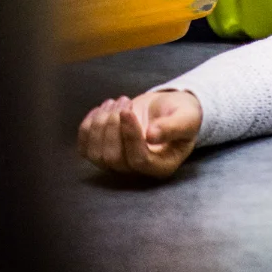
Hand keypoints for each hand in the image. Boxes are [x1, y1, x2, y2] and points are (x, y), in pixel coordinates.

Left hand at [78, 89, 201, 179]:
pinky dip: (87, 128)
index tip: (127, 110)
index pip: (138, 158)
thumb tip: (152, 135)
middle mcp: (137, 171)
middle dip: (113, 125)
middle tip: (126, 100)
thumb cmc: (182, 115)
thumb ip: (173, 126)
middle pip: (113, 158)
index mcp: (161, 166)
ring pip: (96, 154)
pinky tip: (101, 109)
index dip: (129, 135)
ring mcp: (118, 164)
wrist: (169, 110)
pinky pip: (85, 149)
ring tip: (117, 102)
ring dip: (101, 123)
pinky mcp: (104, 152)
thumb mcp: (187, 117)